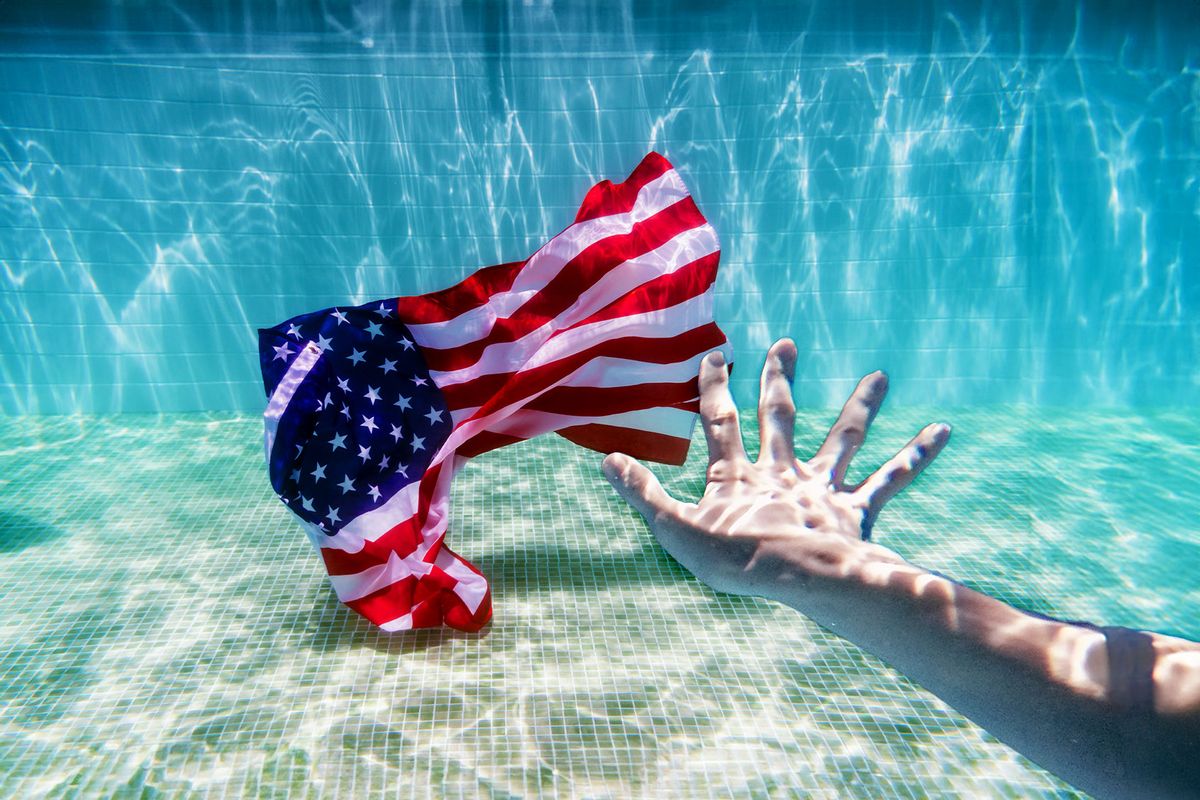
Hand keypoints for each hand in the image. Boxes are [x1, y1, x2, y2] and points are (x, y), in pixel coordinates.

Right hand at [602, 339, 950, 602]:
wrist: (797, 580)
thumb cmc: (734, 561)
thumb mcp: (674, 529)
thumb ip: (643, 493)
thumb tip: (605, 458)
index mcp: (738, 477)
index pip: (720, 422)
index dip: (713, 387)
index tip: (714, 353)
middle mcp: (782, 472)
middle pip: (779, 416)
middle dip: (778, 379)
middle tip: (785, 343)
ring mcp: (822, 489)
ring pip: (843, 438)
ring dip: (860, 406)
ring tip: (881, 375)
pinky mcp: (856, 510)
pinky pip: (891, 479)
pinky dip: (917, 454)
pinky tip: (942, 430)